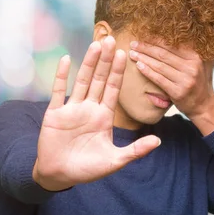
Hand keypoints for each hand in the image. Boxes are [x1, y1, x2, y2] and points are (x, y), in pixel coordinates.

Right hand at [34, 36, 160, 190]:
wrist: (60, 175)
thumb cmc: (88, 169)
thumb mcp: (115, 161)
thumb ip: (136, 150)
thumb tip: (159, 141)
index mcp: (104, 117)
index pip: (113, 89)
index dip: (118, 72)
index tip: (125, 54)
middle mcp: (89, 108)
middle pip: (99, 79)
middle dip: (106, 60)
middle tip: (112, 39)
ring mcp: (72, 109)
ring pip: (82, 80)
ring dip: (88, 63)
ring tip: (96, 44)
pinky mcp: (55, 113)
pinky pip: (58, 91)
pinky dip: (61, 75)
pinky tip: (66, 59)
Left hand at [128, 41, 213, 135]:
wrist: (203, 105)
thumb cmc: (197, 84)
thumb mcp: (198, 64)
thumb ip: (187, 52)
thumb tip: (169, 36)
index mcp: (195, 57)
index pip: (171, 45)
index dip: (156, 40)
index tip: (143, 36)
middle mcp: (191, 67)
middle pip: (164, 54)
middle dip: (146, 48)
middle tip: (134, 44)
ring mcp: (185, 80)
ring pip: (160, 66)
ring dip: (144, 58)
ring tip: (133, 53)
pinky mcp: (178, 92)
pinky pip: (159, 79)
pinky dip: (148, 71)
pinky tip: (139, 66)